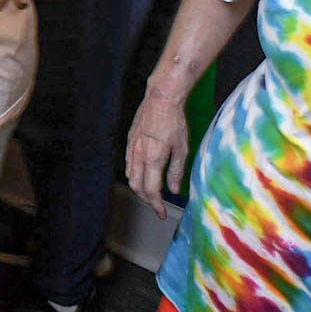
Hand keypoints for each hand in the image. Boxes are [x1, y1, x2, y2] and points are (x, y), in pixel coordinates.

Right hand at [125, 90, 189, 219]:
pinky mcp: (130, 140)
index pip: (151, 191)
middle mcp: (139, 156)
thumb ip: (176, 171)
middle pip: (136, 186)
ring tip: (150, 191)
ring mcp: (132, 147)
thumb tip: (174, 190)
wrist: (161, 98)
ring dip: (139, 187)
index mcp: (153, 160)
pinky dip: (134, 173)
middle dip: (146, 199)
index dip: (156, 205)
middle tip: (157, 204)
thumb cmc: (174, 121)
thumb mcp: (181, 148)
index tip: (161, 213)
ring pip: (130, 175)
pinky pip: (128, 162)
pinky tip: (142, 172)